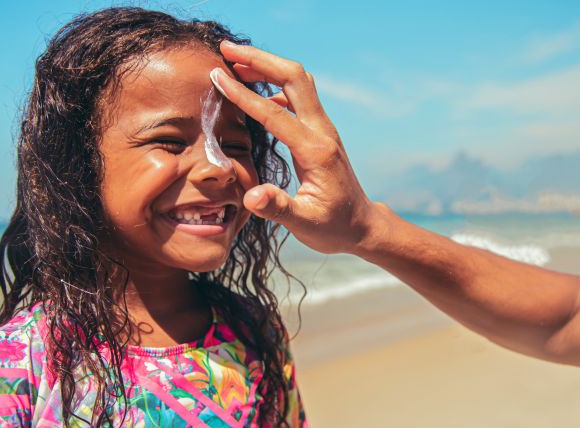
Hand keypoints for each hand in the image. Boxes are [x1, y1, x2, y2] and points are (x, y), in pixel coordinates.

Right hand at [211, 41, 383, 254]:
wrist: (361, 226)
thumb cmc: (333, 227)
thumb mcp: (305, 225)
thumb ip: (277, 208)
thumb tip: (251, 196)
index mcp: (315, 151)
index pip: (274, 112)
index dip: (243, 94)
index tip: (217, 77)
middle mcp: (322, 131)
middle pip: (294, 77)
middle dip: (260, 59)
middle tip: (226, 49)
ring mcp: (323, 128)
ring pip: (298, 81)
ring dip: (268, 66)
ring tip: (234, 63)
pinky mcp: (320, 131)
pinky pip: (298, 95)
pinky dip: (275, 83)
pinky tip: (255, 91)